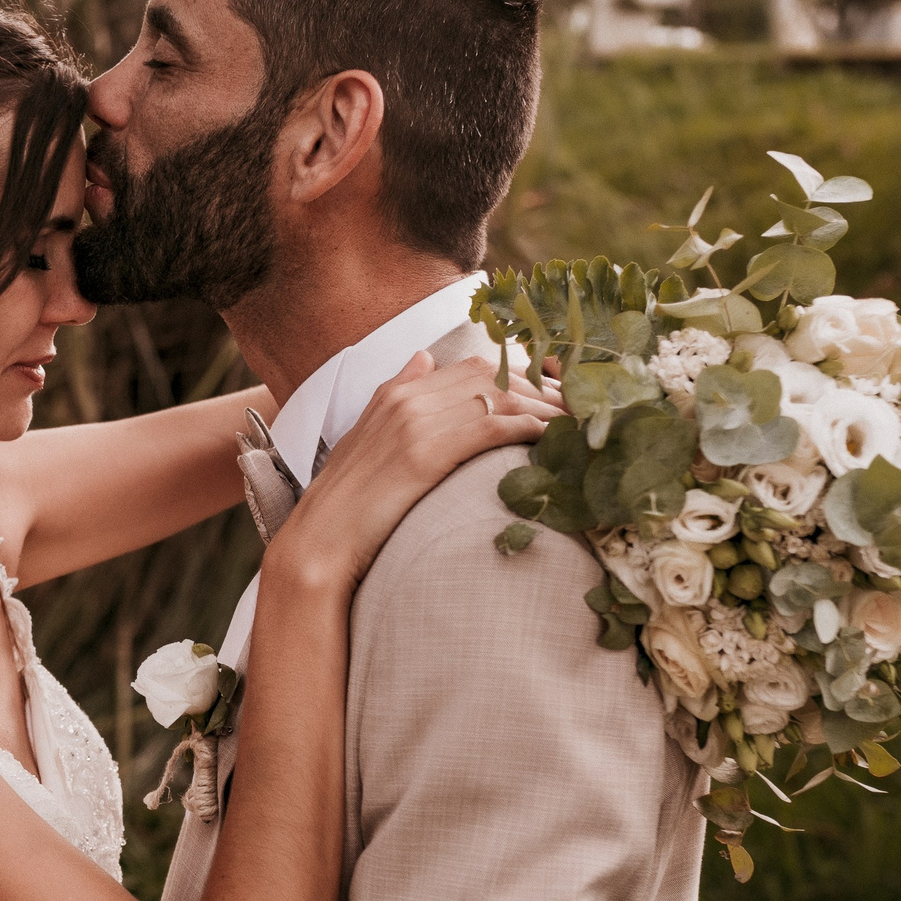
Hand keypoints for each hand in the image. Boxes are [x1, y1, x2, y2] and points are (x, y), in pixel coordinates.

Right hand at [274, 354, 557, 588]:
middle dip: (544, 389)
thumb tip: (425, 358)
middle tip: (581, 410)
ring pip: (501, 396)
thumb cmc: (348, 505)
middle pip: (495, 374)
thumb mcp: (370, 439)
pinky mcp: (427, 449)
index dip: (523, 377)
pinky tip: (555, 441)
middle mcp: (408, 394)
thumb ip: (400, 396)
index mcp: (397, 390)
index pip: (476, 365)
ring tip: (581, 426)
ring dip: (548, 409)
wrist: (319, 541)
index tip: (555, 397)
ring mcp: (416, 419)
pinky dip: (531, 428)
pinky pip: (495, 425)